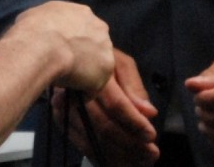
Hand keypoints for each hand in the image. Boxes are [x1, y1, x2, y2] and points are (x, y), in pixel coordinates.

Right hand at [14, 2, 114, 94]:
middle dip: (76, 64)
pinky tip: (62, 101)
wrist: (41, 45)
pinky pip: (92, 87)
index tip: (54, 59)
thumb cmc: (31, 31)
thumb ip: (42, 25)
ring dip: (77, 82)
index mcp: (81, 13)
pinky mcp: (106, 68)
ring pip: (92, 69)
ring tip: (57, 95)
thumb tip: (36, 33)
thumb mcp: (32, 18)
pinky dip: (78, 96)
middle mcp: (98, 26)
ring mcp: (105, 47)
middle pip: (90, 49)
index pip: (79, 32)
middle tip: (57, 78)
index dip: (67, 47)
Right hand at [52, 48, 158, 165]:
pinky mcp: (61, 121)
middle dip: (130, 144)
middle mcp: (74, 92)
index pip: (115, 104)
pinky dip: (104, 157)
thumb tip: (149, 113)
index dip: (134, 122)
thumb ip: (135, 88)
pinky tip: (121, 161)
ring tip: (142, 162)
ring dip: (120, 156)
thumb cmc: (101, 59)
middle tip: (151, 154)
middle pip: (104, 126)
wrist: (70, 57)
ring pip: (94, 140)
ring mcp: (64, 109)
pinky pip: (83, 145)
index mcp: (93, 73)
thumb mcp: (121, 64)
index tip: (151, 135)